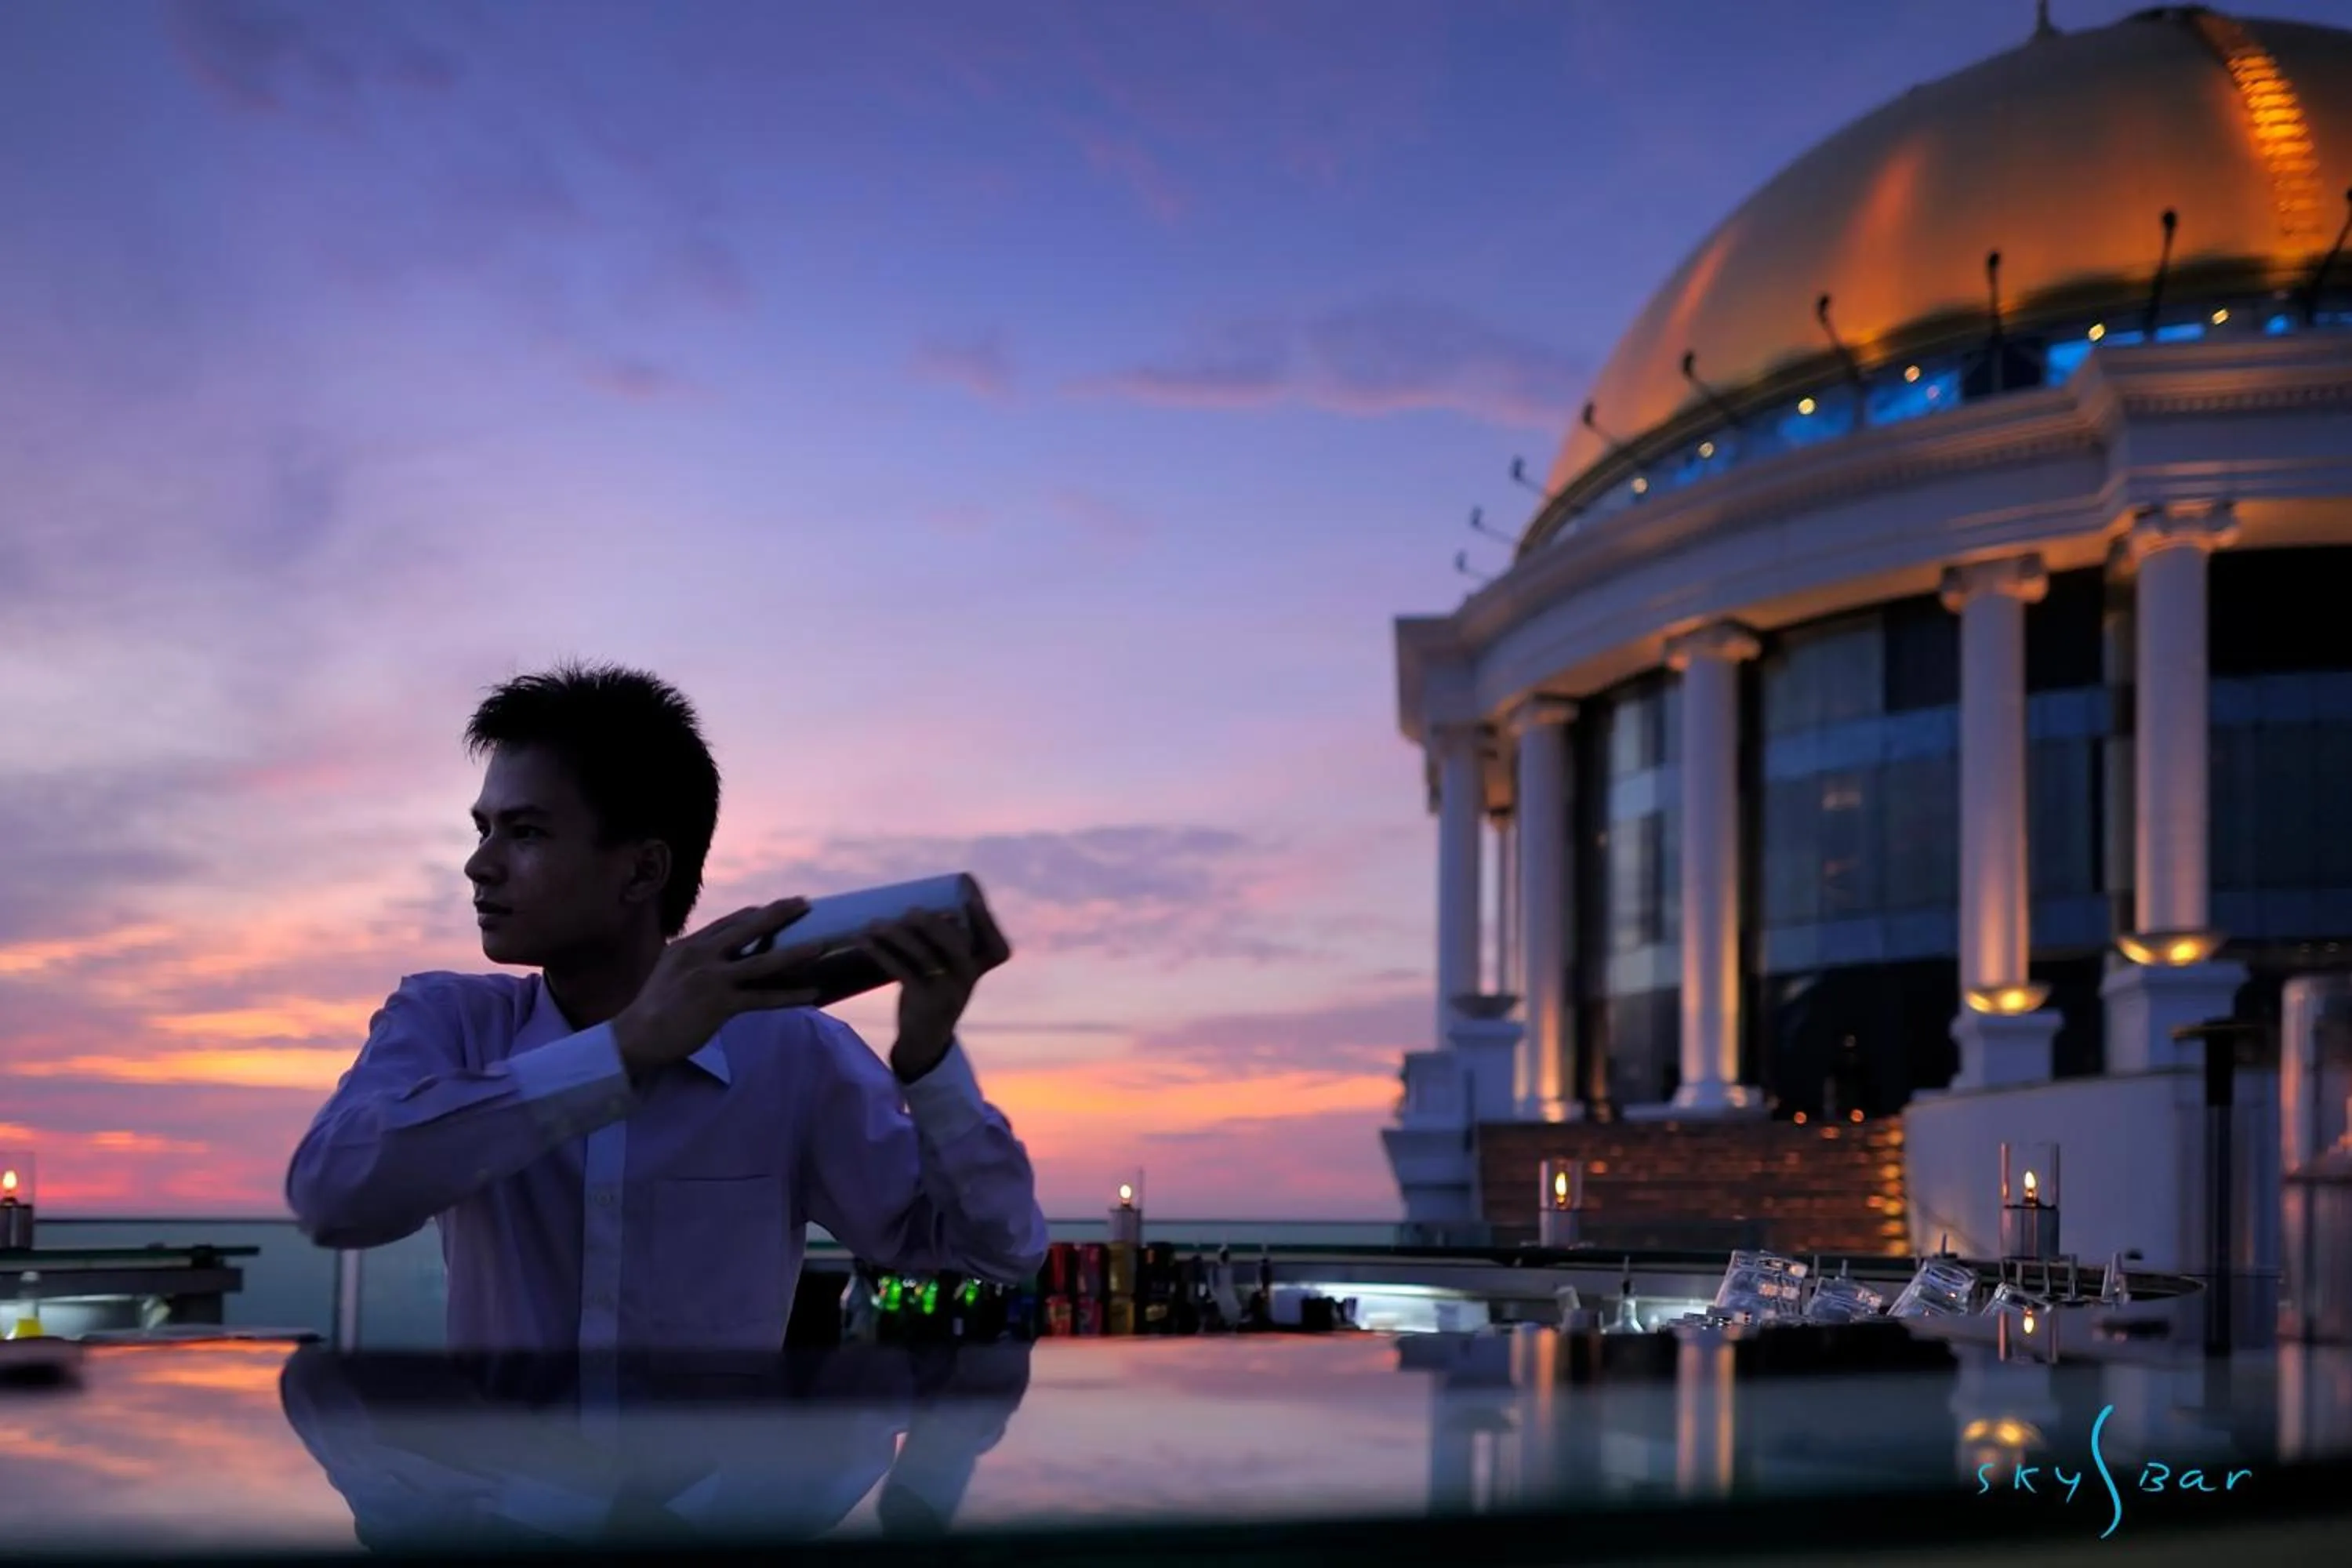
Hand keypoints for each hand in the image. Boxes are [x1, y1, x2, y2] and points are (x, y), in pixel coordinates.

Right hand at [611, 899, 825, 1077]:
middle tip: (805, 902)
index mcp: (690, 945)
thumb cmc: (654, 1007)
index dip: (756, 913)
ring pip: (763, 962)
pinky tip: (811, 994)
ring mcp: (712, 979)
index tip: (778, 905)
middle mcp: (702, 955)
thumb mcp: (671, 970)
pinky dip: (789, 996)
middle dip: (779, 914)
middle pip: (749, 928)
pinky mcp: (720, 1004)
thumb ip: (694, 957)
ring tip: (821, 945)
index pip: (730, 922)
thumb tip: (717, 955)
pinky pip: (763, 999)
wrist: (635, 1036)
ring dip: (795, 953)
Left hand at [860, 909, 984, 1080]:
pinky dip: (881, 952)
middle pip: (955, 943)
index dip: (986, 919)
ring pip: (923, 955)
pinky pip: (901, 970)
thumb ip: (943, 943)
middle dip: (931, 922)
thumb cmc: (935, 992)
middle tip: (910, 910)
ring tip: (874, 923)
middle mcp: (969, 980)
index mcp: (980, 969)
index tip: (972, 896)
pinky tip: (865, 941)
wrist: (925, 1040)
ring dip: (896, 934)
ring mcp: (947, 992)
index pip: (995, 944)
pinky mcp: (923, 1002)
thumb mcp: (950, 970)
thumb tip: (918, 905)